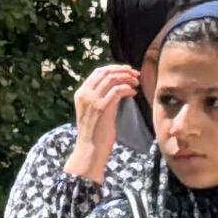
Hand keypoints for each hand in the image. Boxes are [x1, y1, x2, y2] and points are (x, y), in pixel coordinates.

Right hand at [67, 65, 140, 179]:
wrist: (90, 149)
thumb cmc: (94, 133)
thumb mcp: (92, 111)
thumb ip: (99, 97)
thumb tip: (116, 87)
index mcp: (81, 93)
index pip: (98, 72)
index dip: (114, 68)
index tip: (127, 70)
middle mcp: (85, 94)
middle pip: (106, 72)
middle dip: (123, 70)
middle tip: (135, 74)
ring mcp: (93, 100)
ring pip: (112, 79)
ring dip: (127, 78)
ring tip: (136, 83)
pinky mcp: (102, 108)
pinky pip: (118, 90)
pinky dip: (127, 89)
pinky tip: (133, 93)